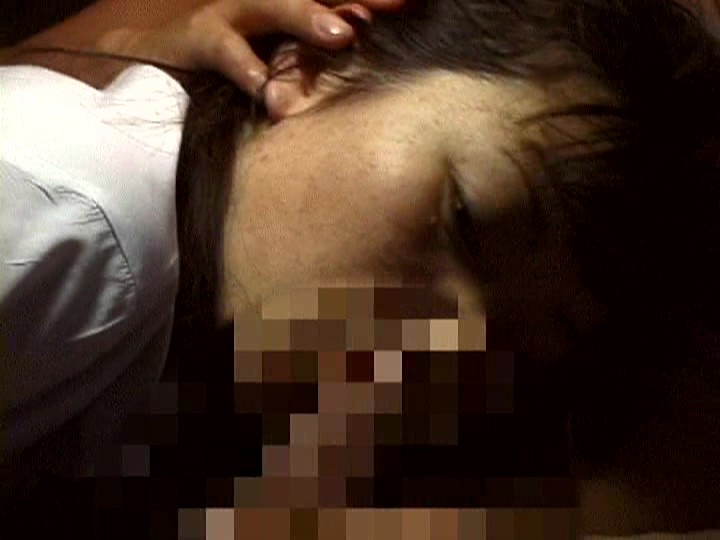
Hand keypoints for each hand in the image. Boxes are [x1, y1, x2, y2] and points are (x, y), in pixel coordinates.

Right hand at [98, 0, 403, 96]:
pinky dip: (245, 67)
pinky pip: (225, 50)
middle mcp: (263, 0)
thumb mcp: (275, 38)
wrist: (149, 38)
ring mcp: (232, 12)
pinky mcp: (199, 37)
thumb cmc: (227, 43)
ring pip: (272, 5)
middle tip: (402, 3)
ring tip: (341, 34)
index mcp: (287, 2)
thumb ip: (311, 43)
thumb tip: (357, 43)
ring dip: (306, 16)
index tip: (413, 3)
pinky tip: (264, 88)